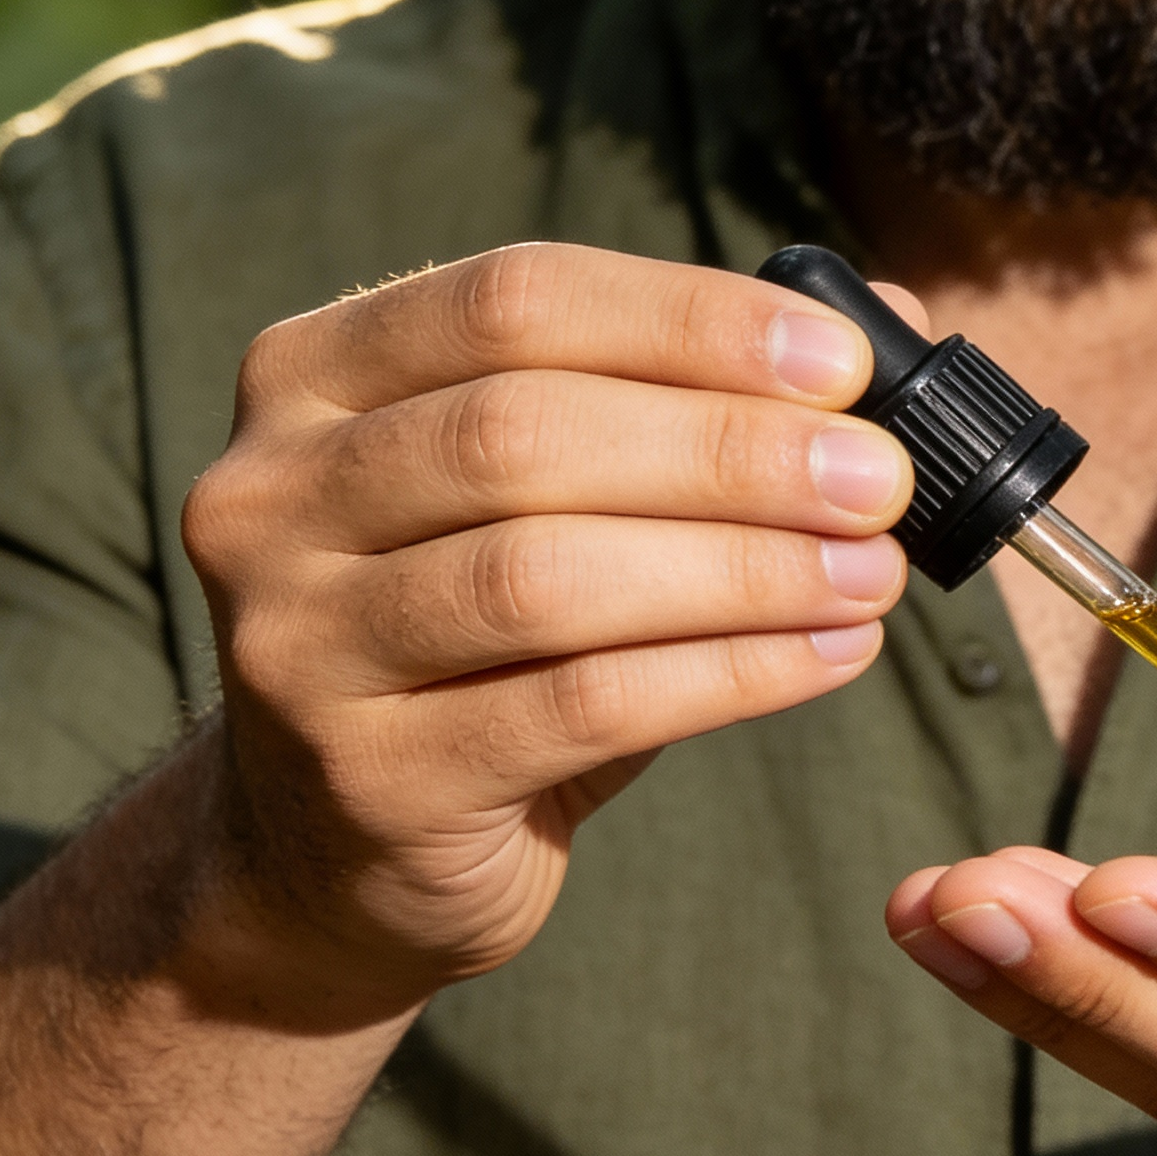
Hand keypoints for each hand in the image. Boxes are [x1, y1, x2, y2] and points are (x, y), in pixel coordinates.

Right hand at [181, 243, 913, 1023]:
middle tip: (876, 480)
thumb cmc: (474, 640)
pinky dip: (726, 675)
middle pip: (524, 433)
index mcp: (312, 375)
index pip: (512, 300)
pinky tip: (824, 657)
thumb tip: (886, 329)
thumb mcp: (549, 498)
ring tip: (870, 574)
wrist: (330, 854)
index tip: (841, 361)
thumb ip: (685, 400)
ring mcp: (295, 642)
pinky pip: (576, 707)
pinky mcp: (364, 777)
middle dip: (731, 450)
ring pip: (545, 576)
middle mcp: (270, 494)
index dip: (688, 320)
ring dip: (742, 568)